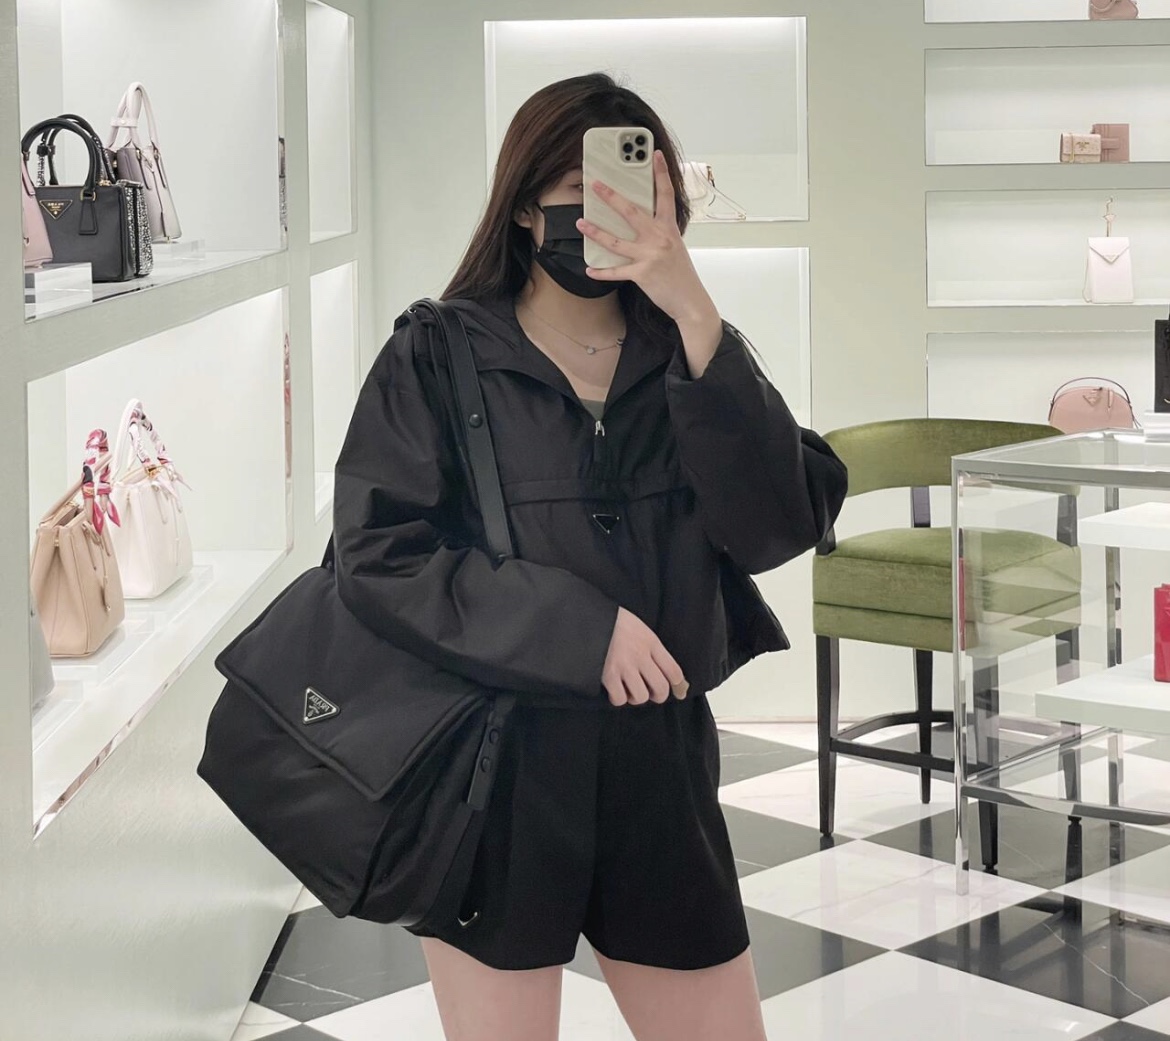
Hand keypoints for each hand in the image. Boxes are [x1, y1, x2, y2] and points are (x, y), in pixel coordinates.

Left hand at [577, 150, 719, 332]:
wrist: (691, 301)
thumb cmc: (682, 275)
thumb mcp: (675, 248)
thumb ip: (660, 234)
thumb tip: (640, 224)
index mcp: (669, 229)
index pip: (666, 195)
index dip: (661, 173)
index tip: (654, 154)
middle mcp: (659, 238)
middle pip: (631, 212)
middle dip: (611, 196)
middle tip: (595, 184)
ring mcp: (650, 256)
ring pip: (616, 241)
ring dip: (595, 231)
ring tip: (580, 222)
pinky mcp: (642, 274)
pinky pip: (616, 272)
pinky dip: (601, 272)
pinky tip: (589, 269)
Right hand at [602, 607, 688, 707]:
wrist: (589, 618)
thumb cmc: (614, 622)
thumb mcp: (639, 628)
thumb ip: (651, 647)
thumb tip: (661, 668)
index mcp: (651, 642)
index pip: (674, 671)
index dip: (677, 685)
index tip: (676, 690)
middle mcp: (641, 656)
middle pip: (661, 688)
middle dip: (658, 696)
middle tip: (651, 693)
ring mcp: (624, 666)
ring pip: (641, 697)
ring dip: (636, 697)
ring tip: (629, 689)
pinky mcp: (608, 675)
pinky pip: (619, 698)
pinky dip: (617, 698)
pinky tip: (614, 689)